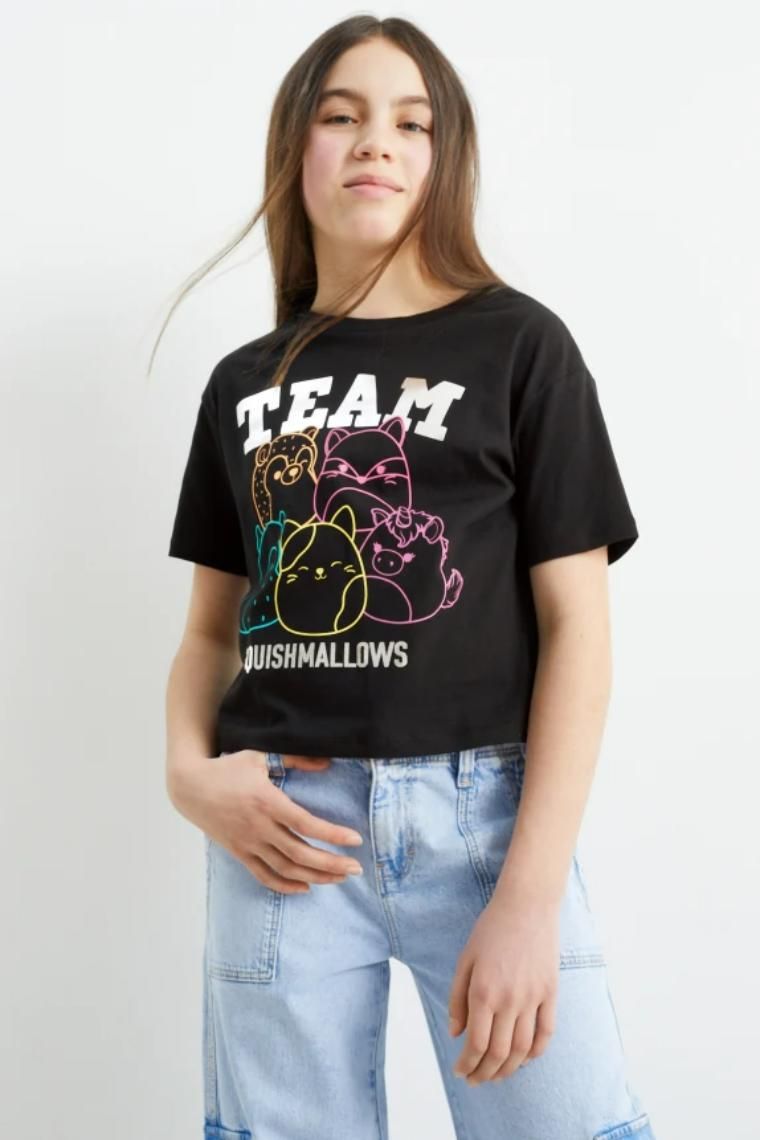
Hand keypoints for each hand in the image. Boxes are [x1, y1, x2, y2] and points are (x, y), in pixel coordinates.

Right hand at [168, 749, 363, 892]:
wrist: (190, 786)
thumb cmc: (228, 767)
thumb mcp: (260, 755)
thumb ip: (295, 758)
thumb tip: (327, 764)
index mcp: (266, 801)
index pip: (306, 824)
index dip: (333, 835)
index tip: (356, 840)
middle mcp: (258, 826)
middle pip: (300, 853)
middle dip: (331, 864)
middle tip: (356, 869)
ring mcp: (248, 843)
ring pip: (285, 868)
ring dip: (314, 877)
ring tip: (339, 878)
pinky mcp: (239, 852)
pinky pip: (263, 875)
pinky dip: (285, 885)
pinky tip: (305, 888)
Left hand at [448, 888, 559, 1083]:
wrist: (526, 906)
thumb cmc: (490, 930)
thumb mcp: (465, 960)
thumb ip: (457, 999)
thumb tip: (456, 1034)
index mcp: (483, 992)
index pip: (476, 1044)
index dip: (467, 1065)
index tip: (460, 1072)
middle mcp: (509, 1000)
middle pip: (498, 1053)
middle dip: (485, 1073)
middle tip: (476, 1080)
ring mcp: (533, 998)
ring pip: (522, 1049)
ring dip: (508, 1069)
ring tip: (496, 1076)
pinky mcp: (551, 993)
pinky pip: (546, 1033)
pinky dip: (535, 1053)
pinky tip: (523, 1060)